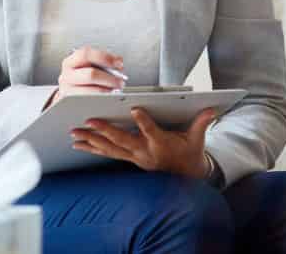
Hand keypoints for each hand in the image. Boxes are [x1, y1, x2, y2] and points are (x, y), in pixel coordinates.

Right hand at [46, 46, 125, 107]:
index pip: (85, 55)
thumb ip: (101, 63)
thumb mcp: (88, 67)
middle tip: (120, 82)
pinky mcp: (73, 105)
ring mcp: (68, 91)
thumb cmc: (84, 80)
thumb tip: (118, 66)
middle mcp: (66, 76)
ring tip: (116, 91)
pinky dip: (104, 100)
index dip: (104, 58)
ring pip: (93, 91)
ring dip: (108, 91)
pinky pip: (93, 103)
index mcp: (70, 63)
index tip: (119, 63)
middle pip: (91, 74)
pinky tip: (109, 98)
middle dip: (110, 78)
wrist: (71, 96)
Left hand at [70, 107, 216, 177]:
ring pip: (110, 149)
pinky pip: (107, 154)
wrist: (186, 176)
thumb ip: (201, 123)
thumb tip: (212, 109)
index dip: (144, 121)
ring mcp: (134, 157)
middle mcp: (145, 152)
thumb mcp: (197, 139)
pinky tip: (77, 144)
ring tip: (74, 133)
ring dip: (91, 141)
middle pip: (123, 140)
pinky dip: (92, 149)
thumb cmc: (189, 152)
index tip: (135, 108)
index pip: (152, 131)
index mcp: (161, 144)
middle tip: (89, 121)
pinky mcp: (128, 159)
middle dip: (105, 131)